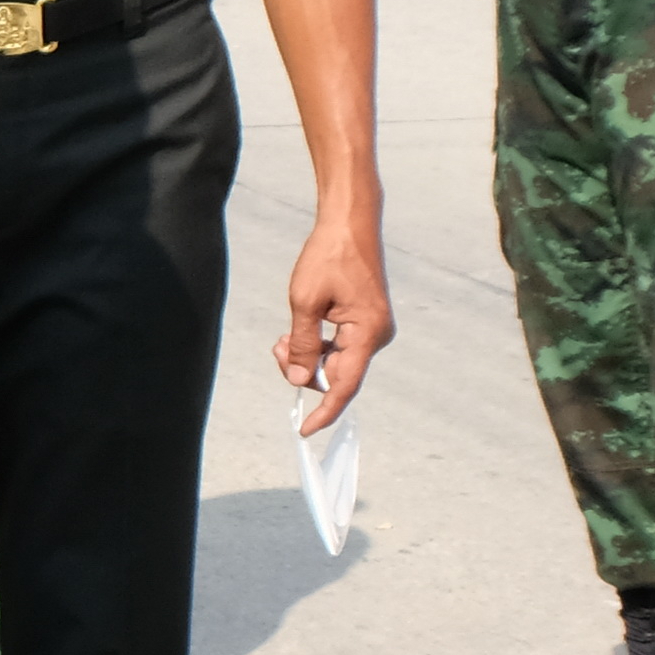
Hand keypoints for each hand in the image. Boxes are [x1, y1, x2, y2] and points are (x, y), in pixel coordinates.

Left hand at [274, 209, 391, 427]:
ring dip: (307, 357)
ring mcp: (373, 330)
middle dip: (303, 370)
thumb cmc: (329, 257)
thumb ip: (301, 345)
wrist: (350, 224)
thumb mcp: (305, 303)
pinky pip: (340, 348)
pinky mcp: (366, 322)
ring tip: (284, 336)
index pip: (344, 386)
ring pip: (335, 363)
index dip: (324, 411)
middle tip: (277, 348)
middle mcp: (377, 336)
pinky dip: (317, 347)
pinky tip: (297, 332)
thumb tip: (299, 379)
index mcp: (368, 334)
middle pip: (336, 375)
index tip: (304, 430)